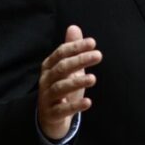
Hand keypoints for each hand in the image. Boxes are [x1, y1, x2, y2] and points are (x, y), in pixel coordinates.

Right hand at [38, 25, 102, 139]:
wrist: (50, 117)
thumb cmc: (62, 87)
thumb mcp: (68, 68)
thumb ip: (71, 49)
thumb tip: (74, 27)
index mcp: (49, 67)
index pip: (61, 53)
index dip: (76, 47)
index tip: (93, 43)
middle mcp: (46, 80)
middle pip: (61, 68)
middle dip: (79, 60)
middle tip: (98, 55)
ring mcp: (47, 97)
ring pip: (60, 88)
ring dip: (77, 82)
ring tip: (93, 78)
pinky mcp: (52, 114)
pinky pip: (62, 110)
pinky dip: (75, 106)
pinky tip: (88, 102)